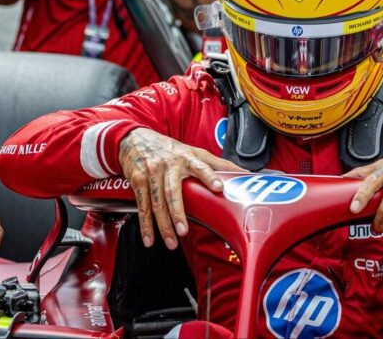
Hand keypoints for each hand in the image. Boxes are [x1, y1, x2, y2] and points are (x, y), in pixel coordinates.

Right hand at [119, 128, 242, 249]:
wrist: (136, 140)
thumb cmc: (171, 149)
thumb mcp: (195, 152)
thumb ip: (218, 164)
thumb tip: (246, 173)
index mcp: (187, 158)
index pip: (201, 167)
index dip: (210, 176)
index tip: (219, 187)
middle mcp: (169, 165)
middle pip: (172, 192)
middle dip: (177, 213)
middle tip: (183, 231)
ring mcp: (152, 173)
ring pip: (157, 203)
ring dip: (163, 225)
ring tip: (171, 242)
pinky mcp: (138, 181)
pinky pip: (142, 206)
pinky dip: (145, 225)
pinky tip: (149, 239)